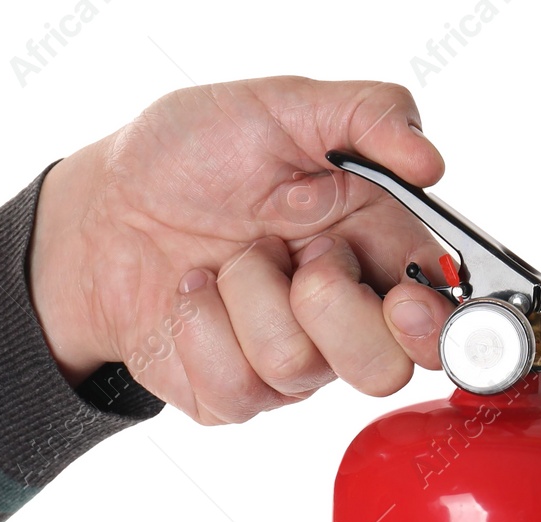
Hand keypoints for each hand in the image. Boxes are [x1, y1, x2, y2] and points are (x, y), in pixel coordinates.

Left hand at [28, 76, 455, 421]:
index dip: (433, 325)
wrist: (103, 208)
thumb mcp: (284, 106)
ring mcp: (284, 366)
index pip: (438, 322)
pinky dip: (201, 324)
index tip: (406, 300)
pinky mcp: (229, 396)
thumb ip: (368, 116)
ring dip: (249, 295)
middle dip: (333, 307)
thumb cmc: (193, 157)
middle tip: (300, 253)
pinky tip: (191, 292)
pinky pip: (234, 387)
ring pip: (297, 369)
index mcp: (375, 252)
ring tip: (227, 258)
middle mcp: (338, 319)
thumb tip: (430, 161)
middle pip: (382, 370)